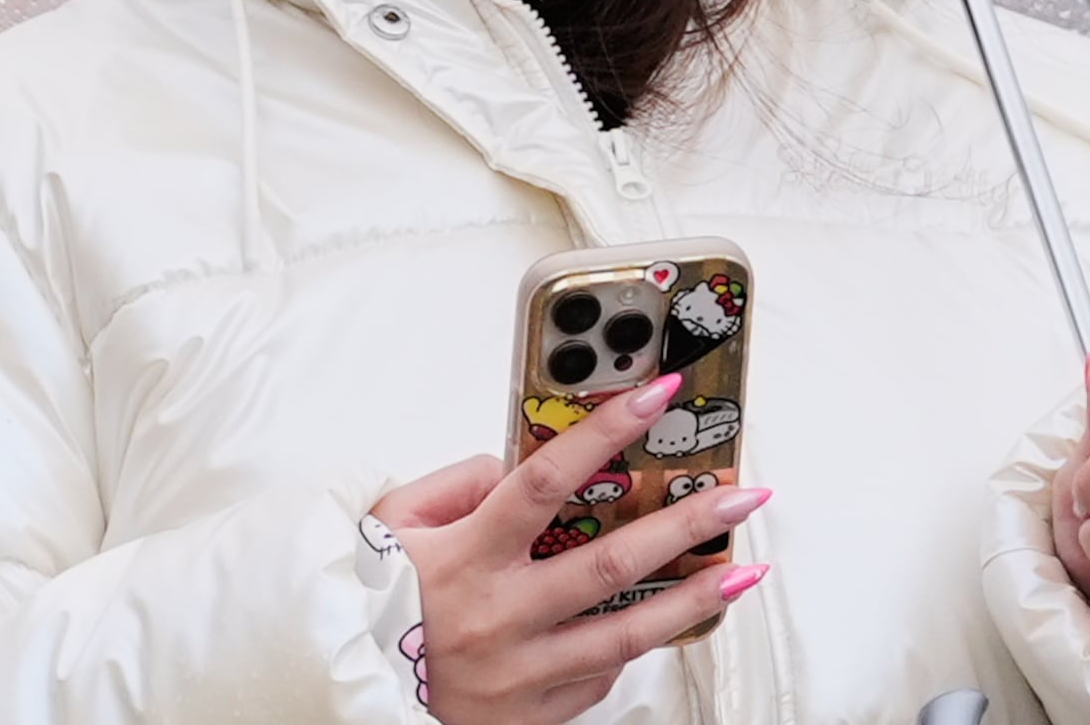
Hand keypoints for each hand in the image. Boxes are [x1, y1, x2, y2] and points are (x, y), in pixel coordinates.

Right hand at [368, 372, 769, 723]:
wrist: (345, 687)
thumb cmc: (372, 598)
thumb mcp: (393, 523)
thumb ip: (458, 483)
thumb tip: (520, 467)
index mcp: (463, 558)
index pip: (544, 481)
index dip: (604, 433)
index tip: (655, 396)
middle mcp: (498, 618)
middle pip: (610, 565)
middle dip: (685, 526)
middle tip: (743, 495)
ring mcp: (520, 675)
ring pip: (626, 635)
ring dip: (693, 599)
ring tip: (744, 570)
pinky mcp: (532, 718)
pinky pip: (597, 679)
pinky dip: (630, 648)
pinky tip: (665, 622)